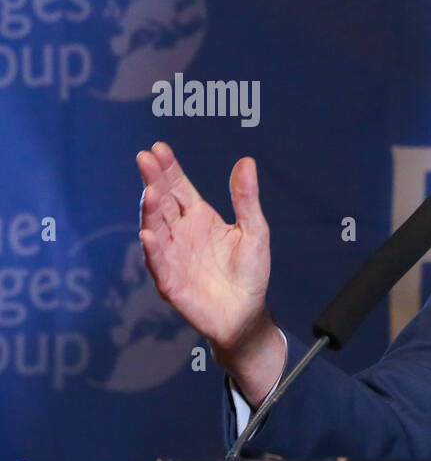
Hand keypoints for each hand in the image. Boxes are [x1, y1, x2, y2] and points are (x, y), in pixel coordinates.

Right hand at [136, 141, 282, 401]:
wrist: (246, 312)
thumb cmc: (250, 271)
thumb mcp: (255, 230)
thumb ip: (246, 198)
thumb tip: (246, 161)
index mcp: (199, 217)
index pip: (178, 187)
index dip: (168, 168)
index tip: (158, 148)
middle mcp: (180, 232)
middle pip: (162, 202)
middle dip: (153, 180)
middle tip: (145, 158)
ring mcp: (172, 255)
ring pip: (156, 228)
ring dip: (150, 211)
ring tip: (150, 191)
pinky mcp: (170, 281)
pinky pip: (159, 264)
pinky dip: (153, 250)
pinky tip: (148, 235)